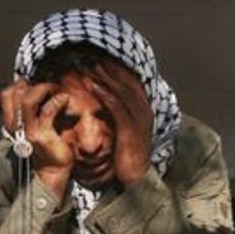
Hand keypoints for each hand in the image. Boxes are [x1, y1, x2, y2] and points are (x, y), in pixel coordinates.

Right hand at [0, 81, 72, 197]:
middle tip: (49, 85)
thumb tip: (40, 87)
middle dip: (34, 84)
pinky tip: (64, 99)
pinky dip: (58, 101)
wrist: (53, 170)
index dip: (20, 83)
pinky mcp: (42, 136)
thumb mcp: (37, 123)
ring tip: (55, 89)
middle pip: (16, 94)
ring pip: (28, 101)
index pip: (6, 94)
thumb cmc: (48, 145)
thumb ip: (34, 108)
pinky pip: (48, 111)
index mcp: (13, 122)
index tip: (35, 82)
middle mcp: (17, 126)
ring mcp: (28, 131)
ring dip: (43, 89)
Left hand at [83, 61, 152, 185]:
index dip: (114, 70)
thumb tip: (105, 104)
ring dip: (105, 77)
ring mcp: (139, 119)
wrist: (137, 176)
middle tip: (92, 57)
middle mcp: (144, 110)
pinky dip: (105, 94)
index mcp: (143, 109)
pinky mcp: (131, 128)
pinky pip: (117, 107)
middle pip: (126, 82)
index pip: (129, 83)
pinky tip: (93, 86)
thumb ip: (118, 116)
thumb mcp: (124, 131)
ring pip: (122, 91)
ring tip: (90, 66)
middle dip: (109, 69)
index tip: (99, 60)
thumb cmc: (127, 155)